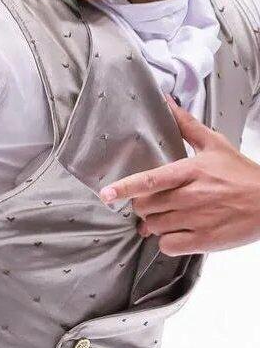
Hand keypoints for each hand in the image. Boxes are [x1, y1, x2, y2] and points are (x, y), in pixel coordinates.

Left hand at [98, 93, 259, 255]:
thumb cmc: (241, 173)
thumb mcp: (214, 144)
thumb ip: (186, 125)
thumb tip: (166, 101)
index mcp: (191, 171)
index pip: (151, 180)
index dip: (125, 187)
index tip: (106, 193)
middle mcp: (192, 196)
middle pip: (147, 206)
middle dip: (142, 205)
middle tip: (150, 201)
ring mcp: (198, 220)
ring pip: (155, 226)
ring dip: (153, 223)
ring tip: (165, 216)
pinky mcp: (205, 241)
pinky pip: (169, 246)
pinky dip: (167, 241)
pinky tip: (175, 232)